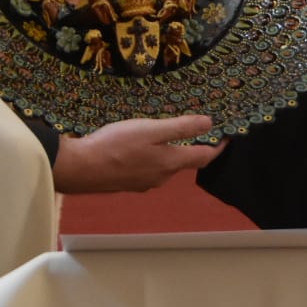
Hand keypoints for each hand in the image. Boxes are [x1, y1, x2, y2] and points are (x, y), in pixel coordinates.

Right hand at [51, 115, 222, 194]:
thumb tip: (210, 124)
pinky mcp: (127, 182)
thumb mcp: (151, 129)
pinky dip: (151, 157)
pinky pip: (147, 168)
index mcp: (171, 163)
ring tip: (164, 132)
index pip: (205, 157)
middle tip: (194, 126)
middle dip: (191, 146)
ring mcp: (144, 183)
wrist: (80, 168)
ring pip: (165, 165)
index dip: (217, 145)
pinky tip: (139, 146)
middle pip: (184, 161)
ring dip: (169, 151)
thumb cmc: (116, 145)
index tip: (226, 134)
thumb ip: (181, 127)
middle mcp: (162, 177)